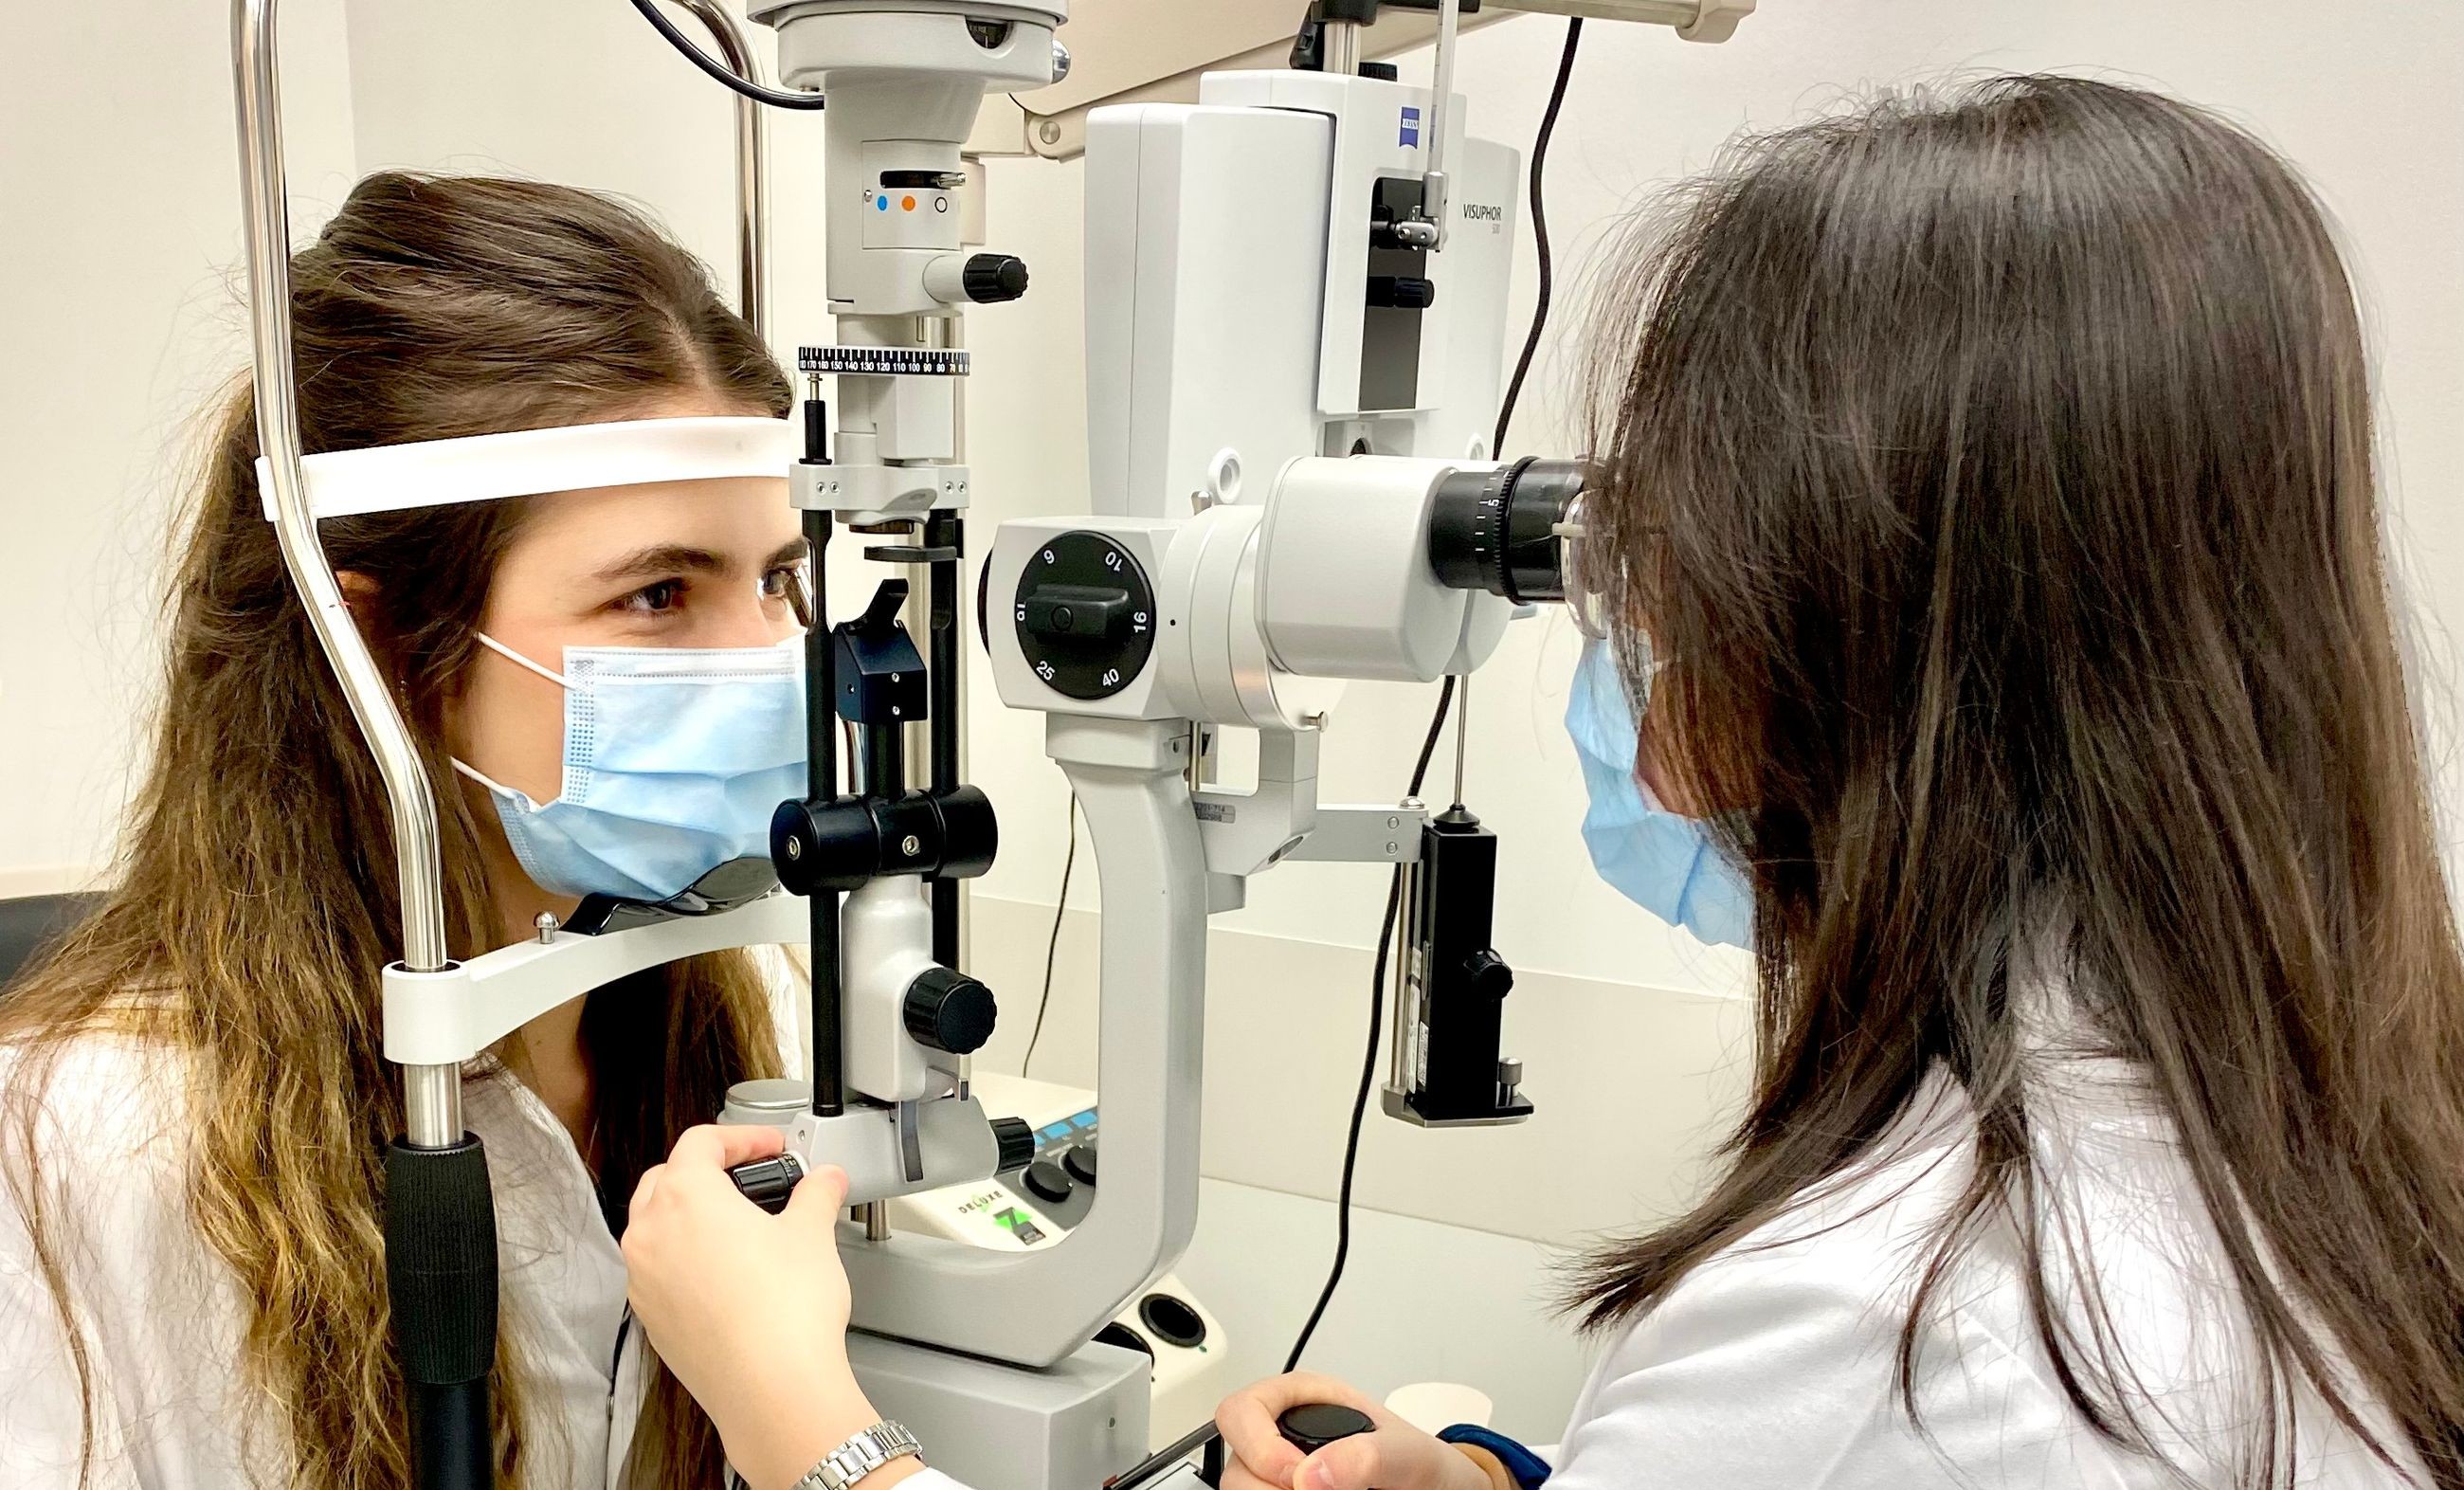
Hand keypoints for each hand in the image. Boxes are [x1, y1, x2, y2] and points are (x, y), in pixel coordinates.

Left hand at [622, 1125, 911, 1489]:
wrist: (773, 1391)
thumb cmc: (785, 1314)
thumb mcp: (813, 1234)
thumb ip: (816, 1193)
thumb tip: (824, 1181)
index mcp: (685, 1197)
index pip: (701, 1142)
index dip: (742, 1137)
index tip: (770, 1146)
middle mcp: (651, 1236)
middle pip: (666, 1179)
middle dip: (707, 1171)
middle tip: (751, 1178)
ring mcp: (644, 1281)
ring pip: (654, 1228)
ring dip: (689, 1216)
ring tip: (738, 1227)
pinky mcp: (651, 1320)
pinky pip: (658, 1272)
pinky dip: (684, 1260)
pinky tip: (727, 1275)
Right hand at [1215, 1373, 1493, 1489]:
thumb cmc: (1423, 1464)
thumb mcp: (1409, 1452)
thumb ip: (1368, 1454)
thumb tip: (1312, 1472)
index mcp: (1299, 1401)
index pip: (1240, 1412)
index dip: (1260, 1448)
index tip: (1298, 1477)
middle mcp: (1281, 1439)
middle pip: (1235, 1467)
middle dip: (1266, 1487)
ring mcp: (1282, 1476)